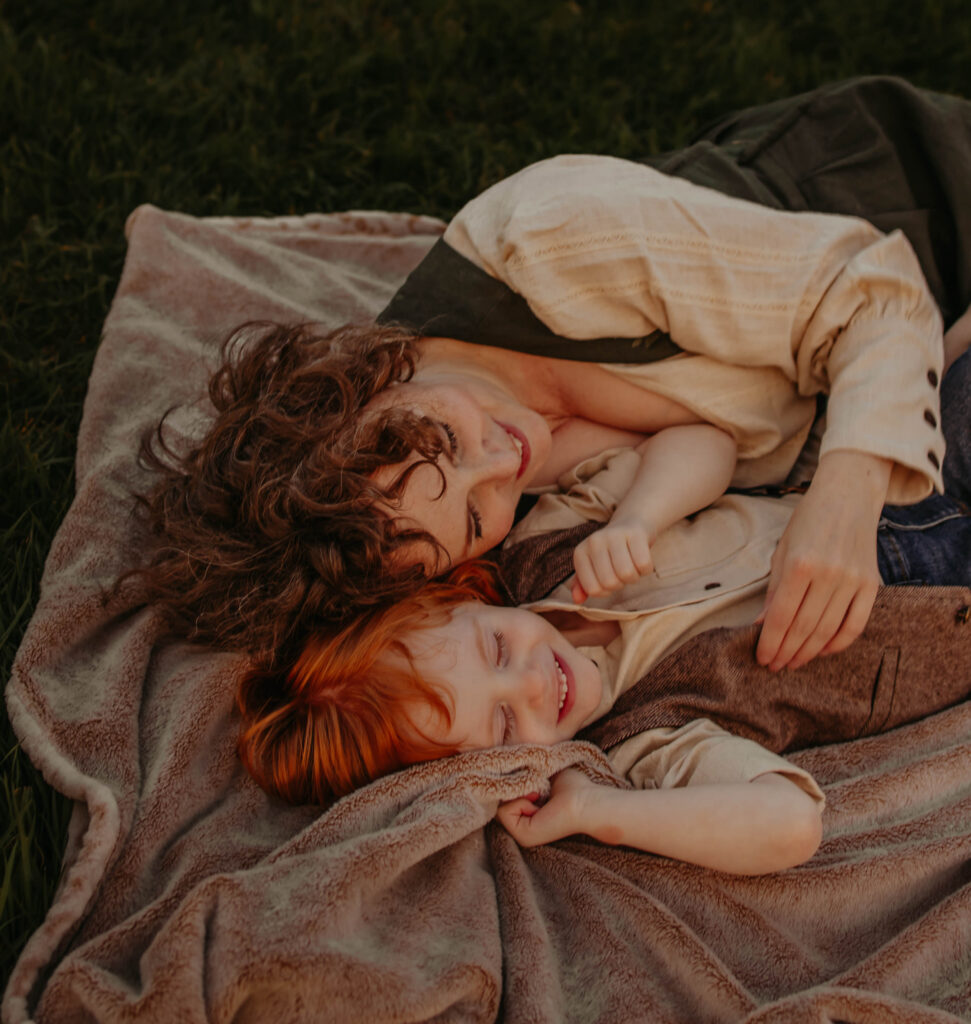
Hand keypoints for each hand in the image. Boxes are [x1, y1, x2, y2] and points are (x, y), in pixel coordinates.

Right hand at [496, 769, 595, 846]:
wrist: (588, 800)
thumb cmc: (574, 788)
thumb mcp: (543, 776)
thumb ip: (525, 774)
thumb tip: (505, 767)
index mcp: (528, 817)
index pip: (504, 799)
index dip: (511, 783)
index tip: (529, 777)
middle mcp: (523, 829)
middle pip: (499, 803)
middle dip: (514, 787)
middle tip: (536, 788)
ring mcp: (523, 836)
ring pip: (500, 807)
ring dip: (519, 794)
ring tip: (539, 795)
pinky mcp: (525, 836)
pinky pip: (505, 812)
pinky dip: (519, 801)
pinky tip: (537, 800)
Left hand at [571, 518, 653, 602]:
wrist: (632, 523)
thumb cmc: (611, 551)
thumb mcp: (593, 566)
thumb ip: (583, 585)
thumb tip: (577, 600)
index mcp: (581, 553)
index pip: (592, 589)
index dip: (605, 591)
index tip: (609, 579)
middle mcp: (594, 542)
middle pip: (610, 583)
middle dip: (620, 584)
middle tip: (622, 572)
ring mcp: (614, 536)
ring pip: (627, 574)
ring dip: (633, 577)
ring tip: (631, 566)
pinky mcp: (635, 534)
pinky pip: (644, 565)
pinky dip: (646, 569)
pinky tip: (641, 560)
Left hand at [756, 451, 888, 670]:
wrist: (848, 495)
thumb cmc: (808, 520)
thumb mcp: (782, 550)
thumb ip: (774, 590)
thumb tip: (761, 625)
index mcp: (800, 564)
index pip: (782, 616)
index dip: (771, 642)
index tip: (762, 658)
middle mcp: (829, 574)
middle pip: (805, 627)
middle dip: (786, 651)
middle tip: (775, 666)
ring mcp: (853, 580)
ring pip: (828, 630)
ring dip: (808, 652)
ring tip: (793, 662)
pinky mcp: (872, 584)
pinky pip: (856, 624)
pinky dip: (839, 643)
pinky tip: (822, 651)